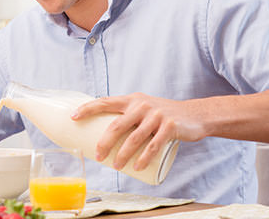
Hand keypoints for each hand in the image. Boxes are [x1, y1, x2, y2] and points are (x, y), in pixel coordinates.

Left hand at [71, 92, 207, 170]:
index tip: (74, 117)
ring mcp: (156, 116)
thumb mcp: (144, 108)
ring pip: (134, 139)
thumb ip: (127, 115)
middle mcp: (142, 105)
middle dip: (104, 142)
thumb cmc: (162, 114)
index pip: (105, 101)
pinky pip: (153, 146)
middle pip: (117, 125)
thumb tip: (102, 132)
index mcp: (132, 100)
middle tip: (97, 156)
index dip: (88, 108)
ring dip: (122, 155)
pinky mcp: (170, 127)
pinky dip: (143, 158)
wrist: (194, 115)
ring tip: (115, 166)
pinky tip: (136, 167)